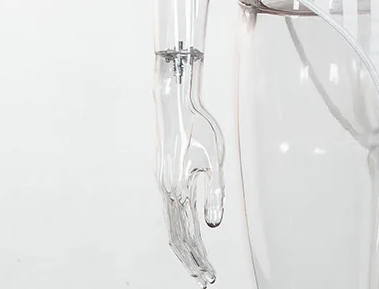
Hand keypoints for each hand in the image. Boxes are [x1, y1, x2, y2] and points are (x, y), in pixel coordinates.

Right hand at [154, 53, 224, 285]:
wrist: (174, 106)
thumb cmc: (198, 129)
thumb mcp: (214, 159)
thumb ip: (214, 193)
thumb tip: (214, 225)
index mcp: (179, 190)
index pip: (190, 236)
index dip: (199, 257)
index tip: (208, 275)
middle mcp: (168, 192)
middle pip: (177, 238)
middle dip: (192, 260)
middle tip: (205, 278)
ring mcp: (164, 186)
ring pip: (171, 227)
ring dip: (184, 247)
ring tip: (197, 263)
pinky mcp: (165, 179)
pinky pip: (170, 213)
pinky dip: (177, 230)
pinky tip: (186, 233)